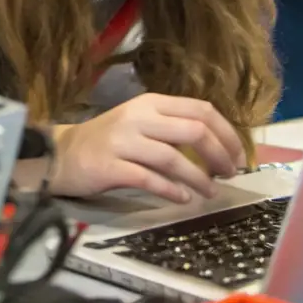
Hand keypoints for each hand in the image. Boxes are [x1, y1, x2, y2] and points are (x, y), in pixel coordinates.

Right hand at [50, 94, 246, 204]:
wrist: (63, 154)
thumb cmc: (109, 141)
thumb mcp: (141, 124)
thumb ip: (173, 129)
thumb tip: (218, 149)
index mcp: (150, 102)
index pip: (200, 109)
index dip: (227, 133)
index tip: (238, 155)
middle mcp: (138, 117)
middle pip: (193, 130)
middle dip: (219, 154)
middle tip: (229, 174)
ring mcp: (123, 141)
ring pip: (174, 158)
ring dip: (199, 178)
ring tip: (211, 192)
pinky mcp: (110, 166)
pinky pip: (149, 179)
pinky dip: (172, 190)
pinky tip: (183, 199)